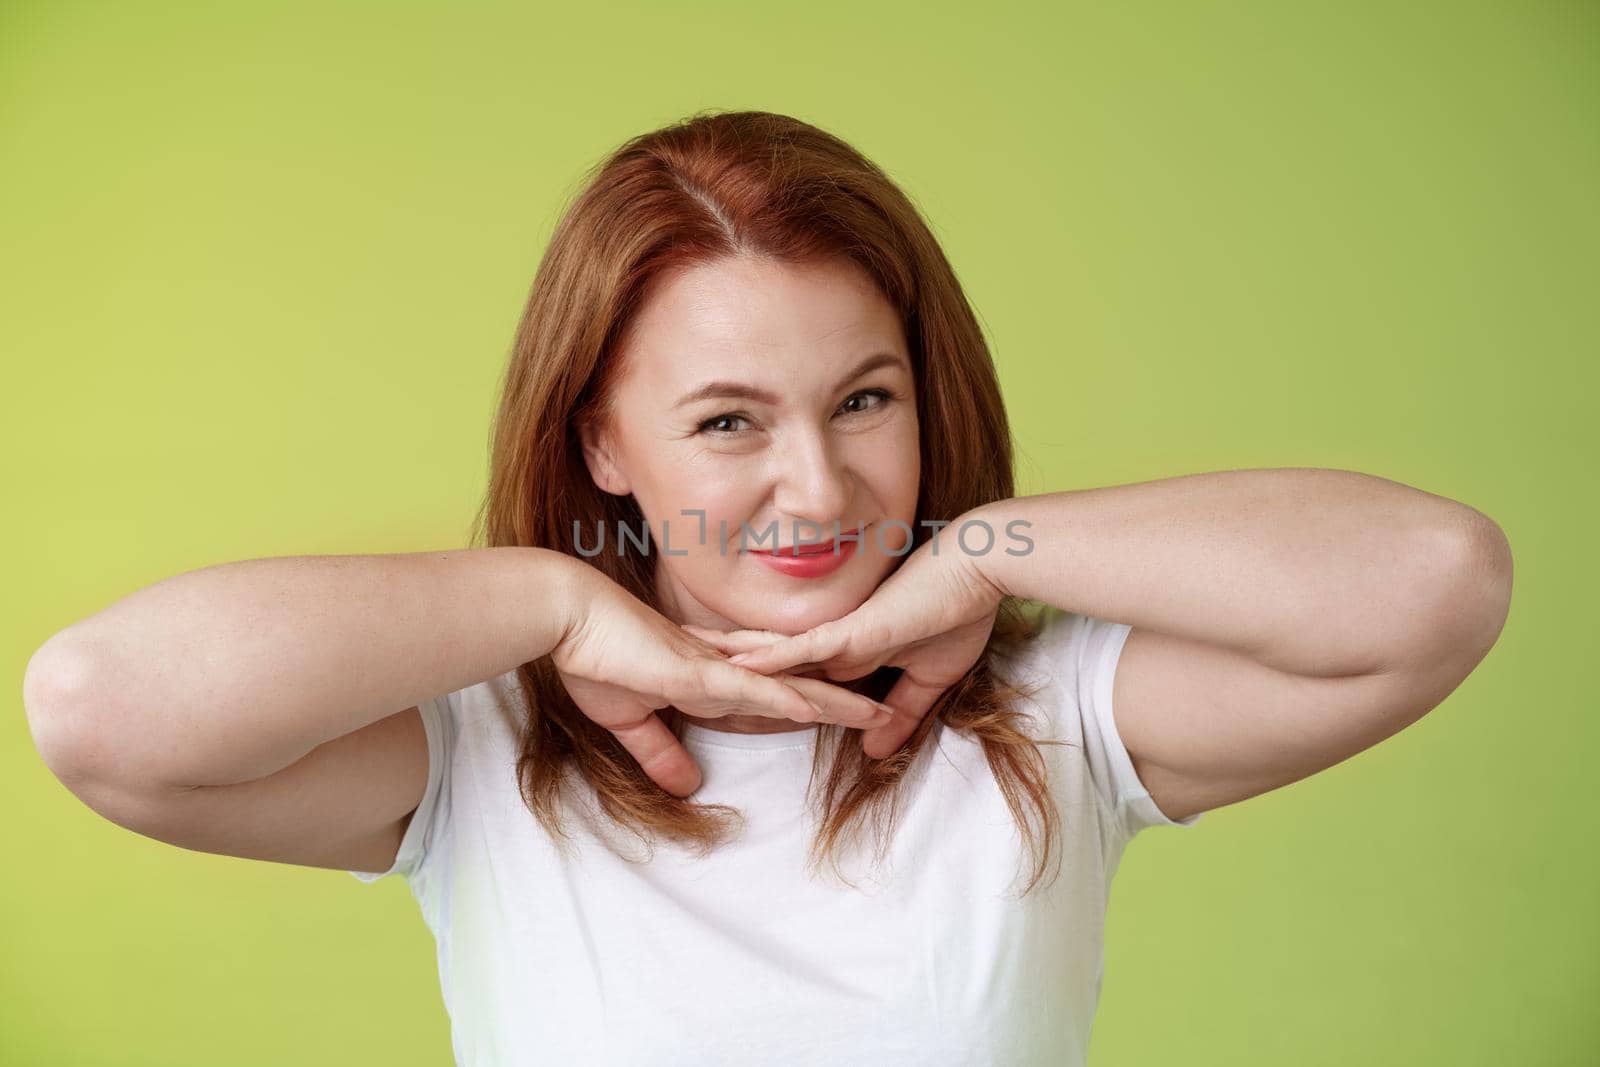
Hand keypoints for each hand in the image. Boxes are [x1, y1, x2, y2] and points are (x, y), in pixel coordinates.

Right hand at [550, 568, 894, 795]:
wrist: (566, 618)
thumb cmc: (593, 658)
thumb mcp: (630, 721)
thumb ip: (661, 750)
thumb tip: (688, 785)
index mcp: (708, 676)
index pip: (771, 694)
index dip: (810, 703)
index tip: (846, 712)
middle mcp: (722, 668)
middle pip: (796, 685)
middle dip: (842, 700)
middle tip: (887, 713)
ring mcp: (713, 667)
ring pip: (787, 685)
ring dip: (832, 701)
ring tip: (876, 713)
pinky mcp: (695, 671)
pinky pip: (749, 687)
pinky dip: (782, 698)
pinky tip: (815, 708)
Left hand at [682, 533, 1005, 758]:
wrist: (983, 569)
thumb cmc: (960, 612)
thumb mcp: (929, 676)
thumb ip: (901, 712)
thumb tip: (874, 749)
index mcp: (845, 647)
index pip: (788, 673)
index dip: (747, 683)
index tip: (704, 687)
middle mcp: (831, 639)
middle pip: (762, 659)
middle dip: (714, 667)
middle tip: (661, 669)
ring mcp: (837, 633)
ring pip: (769, 654)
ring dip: (724, 663)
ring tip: (673, 668)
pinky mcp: (851, 631)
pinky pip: (801, 651)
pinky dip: (769, 664)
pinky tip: (731, 671)